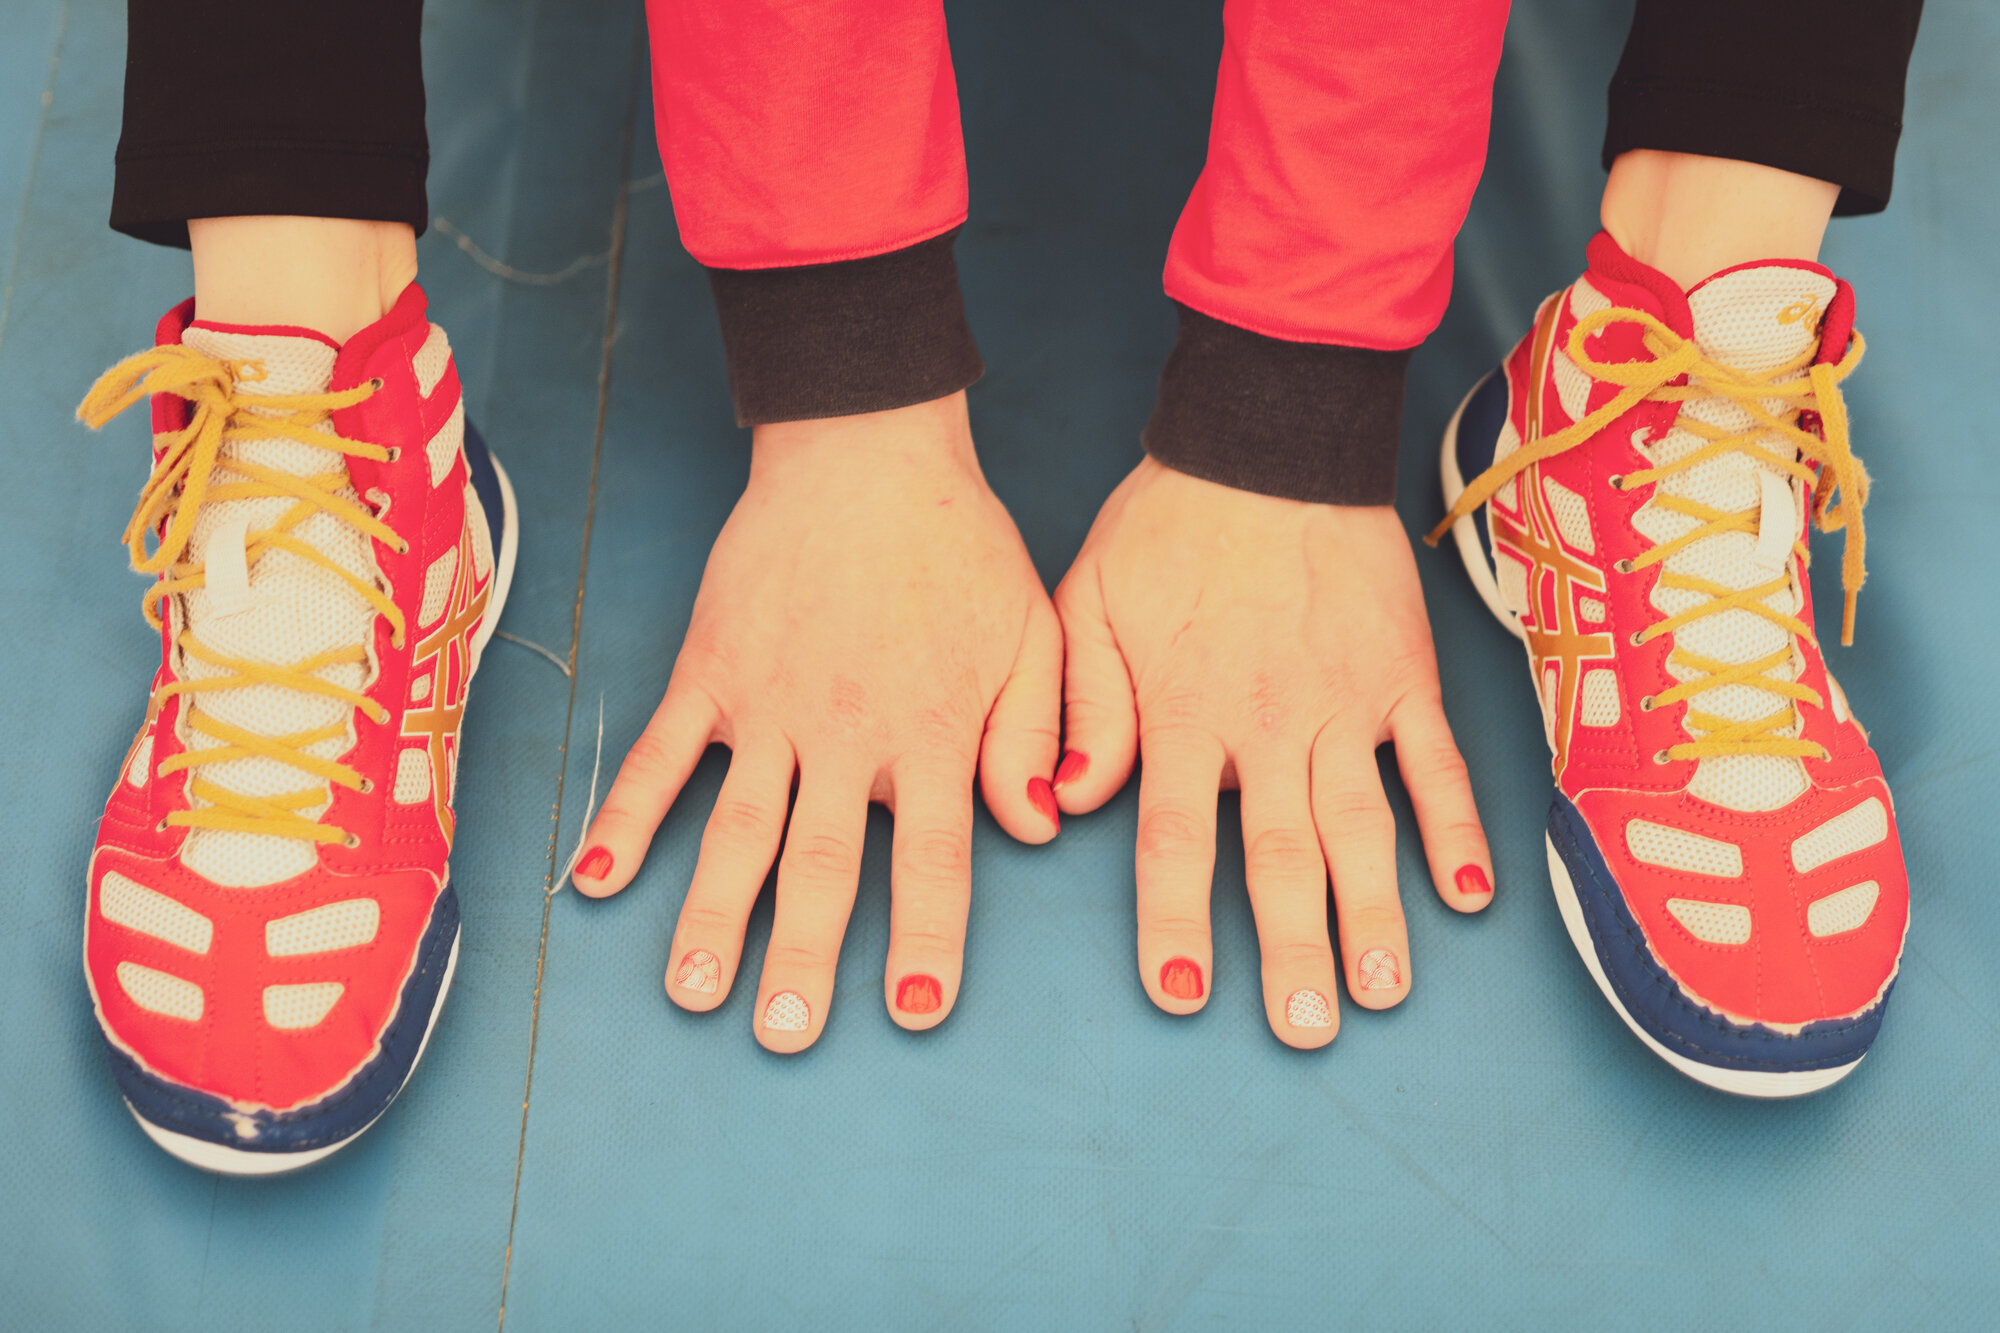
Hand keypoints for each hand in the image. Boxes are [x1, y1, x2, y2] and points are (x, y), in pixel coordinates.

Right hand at [572, 392, 1061, 1051]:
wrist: (867, 452)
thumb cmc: (959, 549)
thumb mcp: (1030, 635)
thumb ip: (1030, 735)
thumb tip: (1037, 829)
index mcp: (929, 731)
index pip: (934, 857)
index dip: (924, 938)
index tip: (912, 1011)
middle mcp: (846, 732)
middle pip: (821, 863)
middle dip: (802, 955)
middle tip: (783, 1035)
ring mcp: (768, 704)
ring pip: (737, 828)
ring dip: (711, 915)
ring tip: (691, 993)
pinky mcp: (710, 672)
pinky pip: (660, 754)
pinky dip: (628, 816)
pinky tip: (597, 880)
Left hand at [1052, 458, 1491, 1046]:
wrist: (1268, 443)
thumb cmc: (1166, 527)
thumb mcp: (1087, 605)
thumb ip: (1082, 709)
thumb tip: (1062, 803)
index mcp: (1186, 712)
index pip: (1178, 839)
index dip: (1176, 922)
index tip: (1181, 996)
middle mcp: (1270, 723)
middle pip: (1283, 856)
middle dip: (1293, 949)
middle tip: (1305, 1028)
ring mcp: (1347, 704)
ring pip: (1364, 828)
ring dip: (1377, 914)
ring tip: (1385, 991)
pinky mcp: (1404, 677)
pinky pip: (1436, 764)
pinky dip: (1457, 828)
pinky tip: (1470, 895)